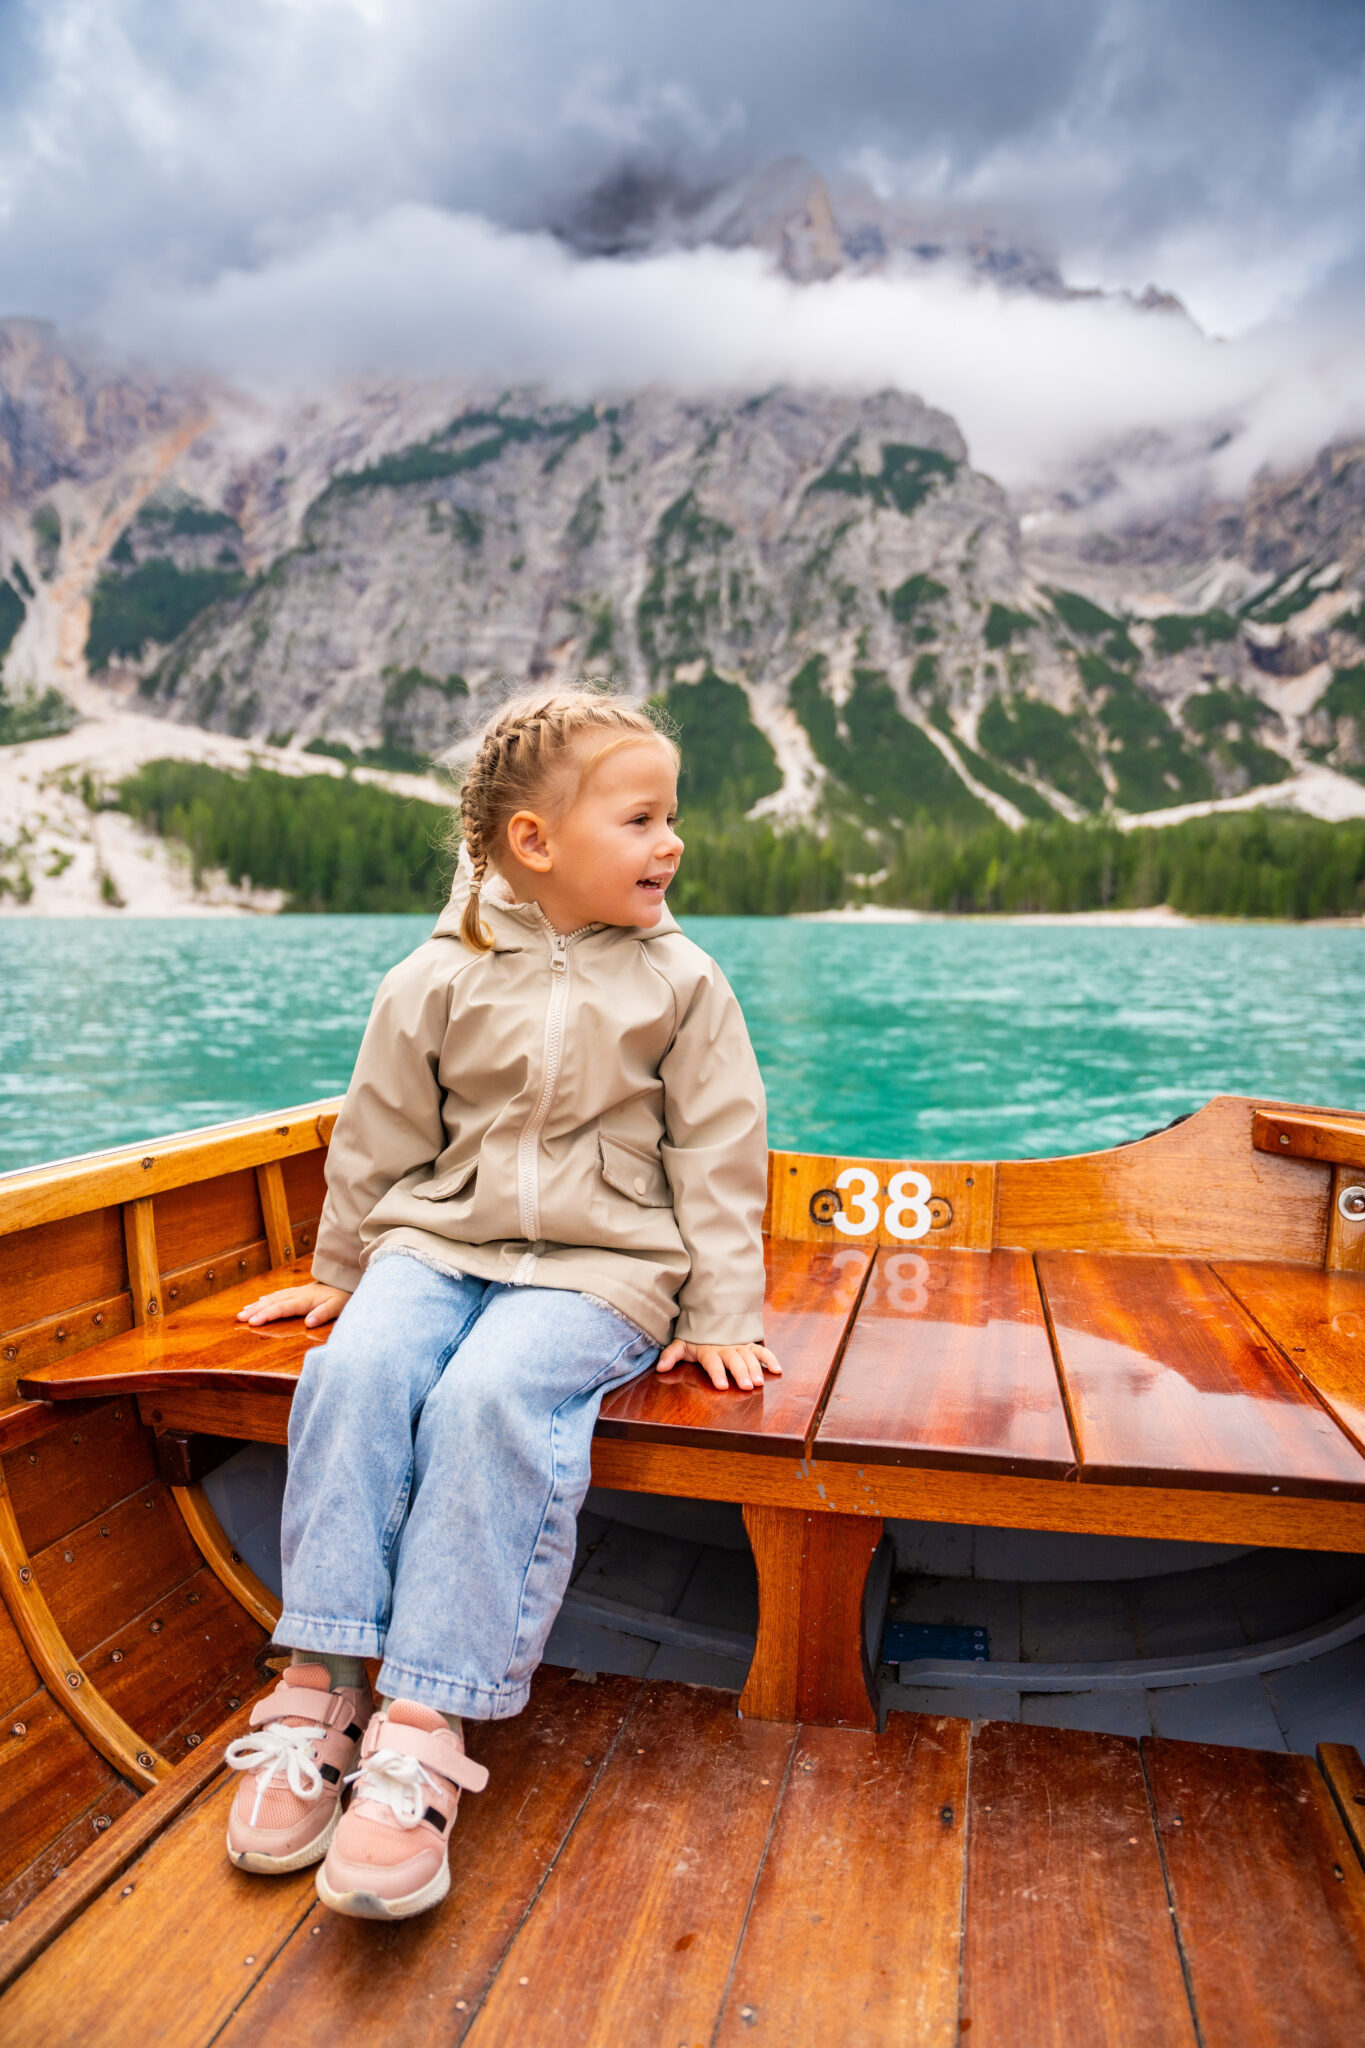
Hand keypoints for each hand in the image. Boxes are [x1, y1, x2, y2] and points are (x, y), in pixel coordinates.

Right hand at [236, 1282, 350, 1328]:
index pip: (281, 1308)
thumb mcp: (338, 1306)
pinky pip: (278, 1295)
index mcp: (304, 1300)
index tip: (252, 1322)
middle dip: (255, 1310)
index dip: (266, 1315)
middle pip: (272, 1303)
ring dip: (257, 1305)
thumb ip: (323, 1314)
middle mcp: (296, 1295)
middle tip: (239, 1318)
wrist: (347, 1280)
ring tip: (242, 1312)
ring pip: (272, 1298)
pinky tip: (259, 1301)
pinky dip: (266, 1299)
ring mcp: (296, 1292)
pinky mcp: (298, 1292)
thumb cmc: (343, 1296)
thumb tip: (308, 1323)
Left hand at [655, 1339, 781, 1391]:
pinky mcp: (749, 1345)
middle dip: (740, 1373)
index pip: (713, 1362)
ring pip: (749, 1356)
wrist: (711, 1316)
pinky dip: (770, 1359)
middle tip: (746, 1386)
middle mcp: (726, 1348)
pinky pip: (761, 1351)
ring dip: (755, 1369)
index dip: (717, 1373)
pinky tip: (777, 1370)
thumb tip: (660, 1367)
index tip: (722, 1385)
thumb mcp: (682, 1344)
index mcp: (708, 1350)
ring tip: (759, 1382)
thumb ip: (671, 1355)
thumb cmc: (696, 1337)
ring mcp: (739, 1346)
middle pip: (734, 1360)